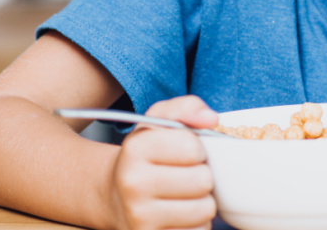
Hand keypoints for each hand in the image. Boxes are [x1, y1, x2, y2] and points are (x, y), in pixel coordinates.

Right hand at [108, 96, 219, 229]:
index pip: (193, 147)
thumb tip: (211, 118)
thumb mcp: (159, 121)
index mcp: (136, 148)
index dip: (197, 149)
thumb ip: (187, 107)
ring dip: (201, 203)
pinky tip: (179, 216)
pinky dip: (195, 225)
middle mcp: (133, 183)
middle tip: (185, 176)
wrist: (115, 197)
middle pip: (202, 180)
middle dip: (201, 177)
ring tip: (183, 196)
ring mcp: (139, 217)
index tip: (185, 153)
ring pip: (204, 210)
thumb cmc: (146, 156)